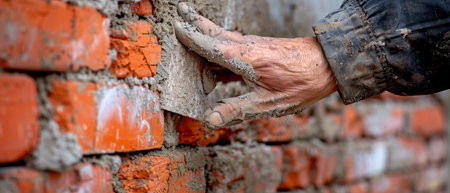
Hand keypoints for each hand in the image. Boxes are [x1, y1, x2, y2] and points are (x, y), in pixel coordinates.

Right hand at [174, 3, 336, 128]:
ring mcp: (255, 46)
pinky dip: (220, 46)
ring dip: (207, 33)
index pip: (210, 45)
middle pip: (215, 33)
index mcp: (245, 58)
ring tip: (192, 28)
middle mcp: (247, 47)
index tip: (176, 28)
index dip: (192, 38)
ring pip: (224, 37)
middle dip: (196, 23)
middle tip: (181, 12)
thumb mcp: (269, 103)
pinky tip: (218, 53)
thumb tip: (210, 118)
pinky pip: (234, 45)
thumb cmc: (302, 83)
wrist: (327, 64)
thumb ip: (238, 110)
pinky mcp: (262, 49)